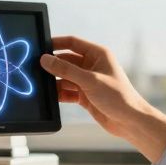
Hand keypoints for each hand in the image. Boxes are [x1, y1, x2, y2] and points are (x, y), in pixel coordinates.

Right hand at [40, 35, 165, 162]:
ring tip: (40, 85)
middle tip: (36, 69)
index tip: (40, 47)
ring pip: (65, 77)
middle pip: (66, 61)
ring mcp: (88, 81)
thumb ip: (66, 70)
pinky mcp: (85, 96)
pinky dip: (59, 94)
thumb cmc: (118, 96)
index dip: (56, 43)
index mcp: (98, 55)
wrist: (129, 121)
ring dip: (54, 81)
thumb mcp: (90, 80)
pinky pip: (67, 91)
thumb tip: (46, 60)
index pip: (73, 43)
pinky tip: (50, 97)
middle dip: (52, 65)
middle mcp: (92, 66)